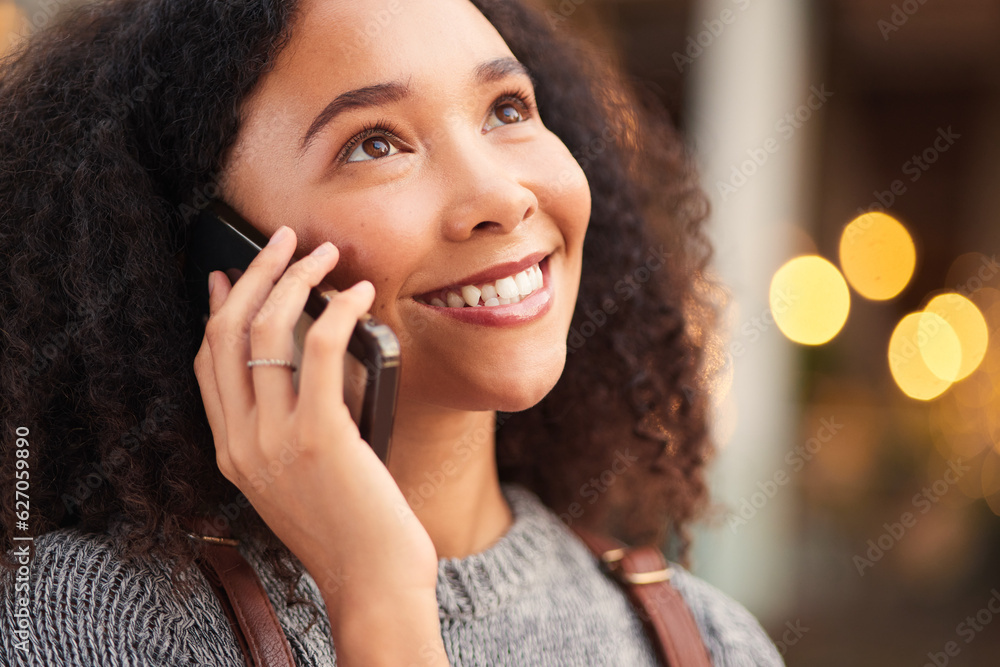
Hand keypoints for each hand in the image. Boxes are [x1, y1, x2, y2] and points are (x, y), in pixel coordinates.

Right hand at [192, 225, 440, 639]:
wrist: (372, 582)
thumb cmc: (351, 528)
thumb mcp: (301, 477)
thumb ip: (290, 427)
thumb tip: (310, 361)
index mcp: (232, 452)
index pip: (207, 364)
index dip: (217, 310)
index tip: (228, 274)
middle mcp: (241, 443)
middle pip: (228, 334)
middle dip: (253, 274)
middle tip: (283, 240)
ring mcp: (275, 441)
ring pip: (266, 332)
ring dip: (295, 279)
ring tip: (326, 254)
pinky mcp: (320, 437)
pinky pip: (318, 350)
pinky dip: (338, 310)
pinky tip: (359, 293)